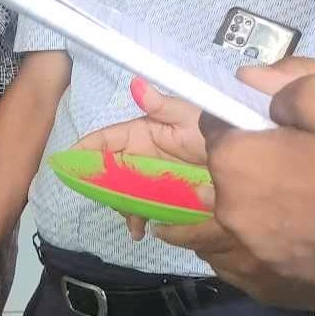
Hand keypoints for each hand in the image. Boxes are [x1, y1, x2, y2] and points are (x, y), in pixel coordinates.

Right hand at [74, 77, 209, 238]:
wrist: (247, 158)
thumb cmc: (219, 128)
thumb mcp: (190, 115)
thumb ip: (162, 104)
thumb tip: (136, 84)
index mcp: (141, 134)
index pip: (104, 140)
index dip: (84, 150)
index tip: (67, 163)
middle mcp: (141, 156)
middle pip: (108, 172)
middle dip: (102, 187)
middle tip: (110, 201)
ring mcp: (152, 178)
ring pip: (123, 193)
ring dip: (121, 208)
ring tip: (134, 222)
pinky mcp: (165, 196)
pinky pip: (144, 209)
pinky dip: (138, 220)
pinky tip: (141, 231)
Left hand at [186, 72, 314, 309]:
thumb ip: (281, 87)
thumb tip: (254, 89)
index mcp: (236, 165)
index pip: (216, 130)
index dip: (242, 122)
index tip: (271, 123)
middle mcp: (234, 218)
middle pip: (227, 181)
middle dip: (250, 166)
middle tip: (296, 161)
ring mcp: (259, 261)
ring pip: (236, 227)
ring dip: (253, 211)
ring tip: (295, 202)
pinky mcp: (285, 290)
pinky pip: (257, 265)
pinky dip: (267, 250)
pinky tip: (294, 238)